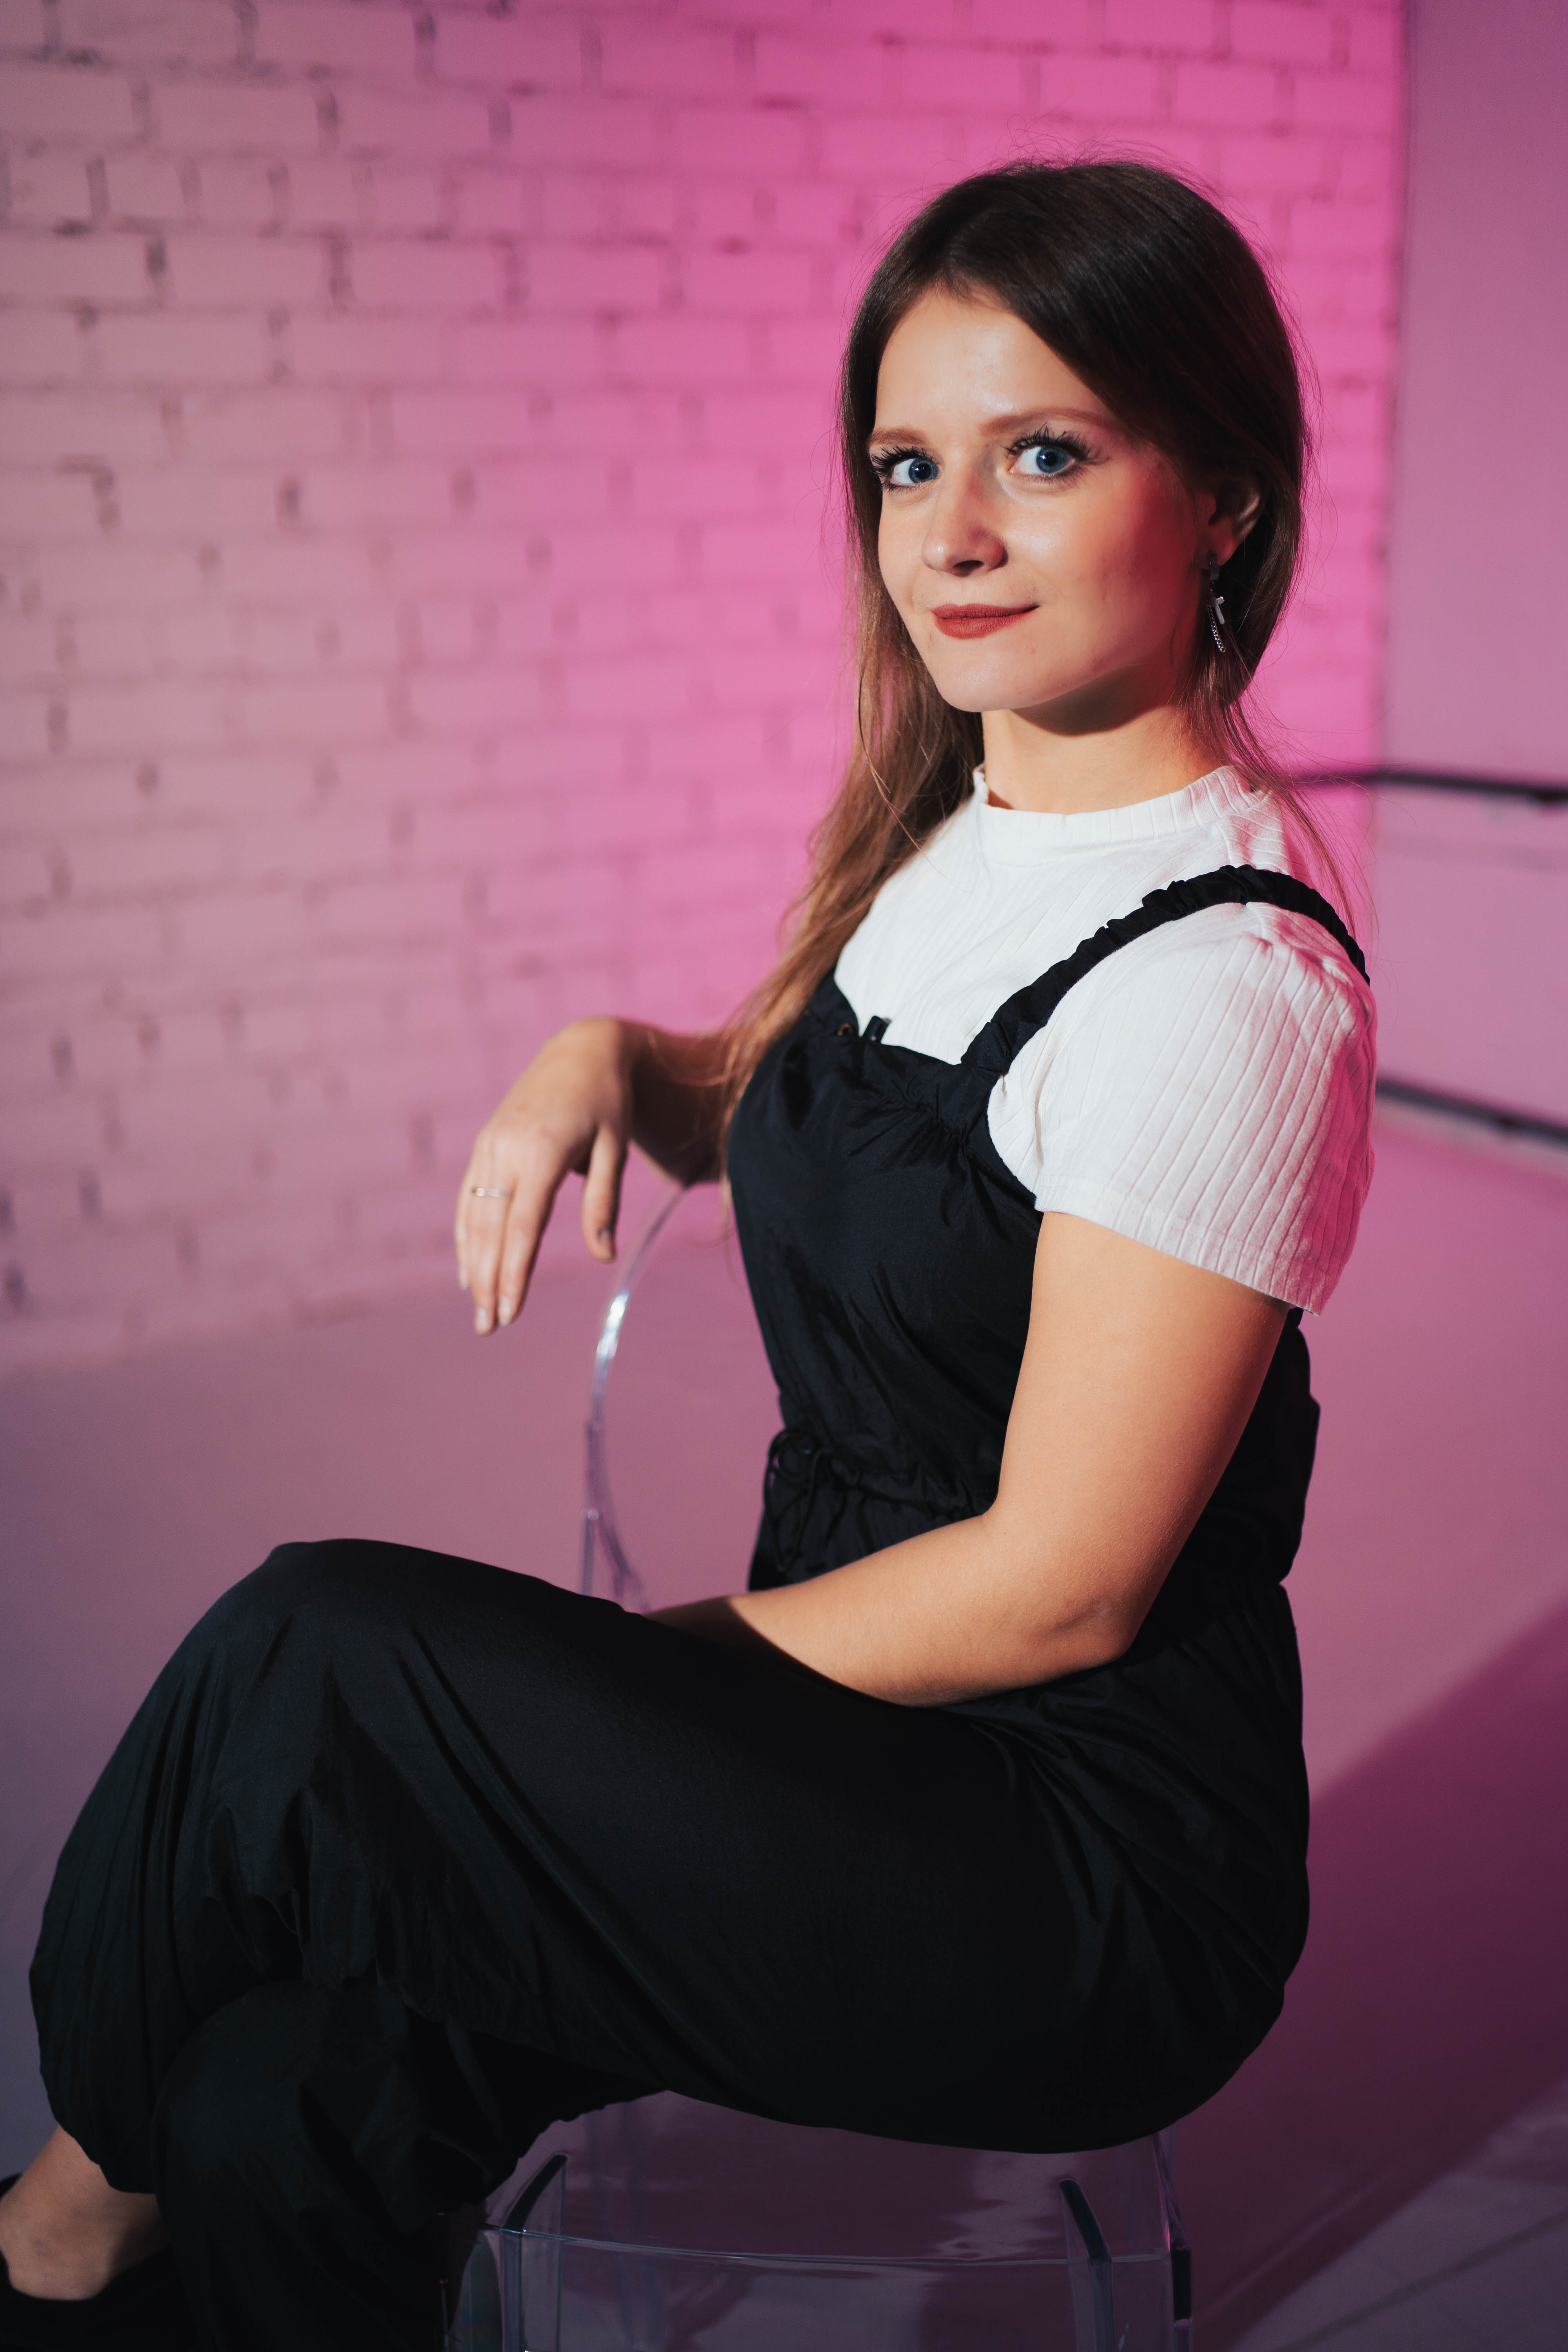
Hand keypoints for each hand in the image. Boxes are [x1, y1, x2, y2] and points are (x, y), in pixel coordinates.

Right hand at [455, 1018, 631, 1334]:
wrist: (581, 1049)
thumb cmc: (608, 1102)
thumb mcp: (616, 1147)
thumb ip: (604, 1201)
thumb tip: (602, 1255)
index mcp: (543, 1149)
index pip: (523, 1224)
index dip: (514, 1271)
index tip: (511, 1311)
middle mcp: (507, 1148)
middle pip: (492, 1228)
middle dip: (490, 1281)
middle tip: (489, 1328)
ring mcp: (490, 1146)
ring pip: (474, 1216)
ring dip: (474, 1266)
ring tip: (479, 1311)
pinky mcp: (485, 1145)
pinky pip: (469, 1197)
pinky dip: (465, 1236)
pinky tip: (469, 1270)